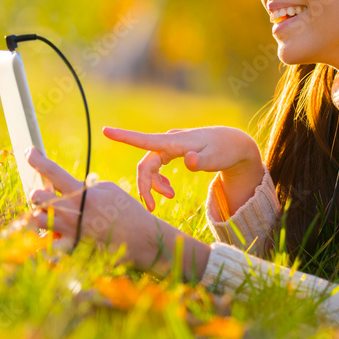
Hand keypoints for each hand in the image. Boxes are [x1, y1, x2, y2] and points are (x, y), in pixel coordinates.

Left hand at [25, 146, 161, 269]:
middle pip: (36, 197)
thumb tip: (67, 188)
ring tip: (52, 214)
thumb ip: (85, 187)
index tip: (29, 151)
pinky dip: (49, 238)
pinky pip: (48, 244)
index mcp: (82, 193)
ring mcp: (70, 232)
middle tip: (46, 194)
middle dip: (37, 193)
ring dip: (41, 214)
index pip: (52, 171)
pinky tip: (57, 234)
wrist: (141, 240)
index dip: (36, 159)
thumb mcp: (109, 189)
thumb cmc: (128, 211)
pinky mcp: (72, 249)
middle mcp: (72, 212)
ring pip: (37, 220)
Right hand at [102, 125, 262, 212]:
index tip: (105, 130)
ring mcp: (170, 145)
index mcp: (174, 142)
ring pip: (150, 167)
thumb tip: (187, 161)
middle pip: (145, 164)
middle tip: (152, 208)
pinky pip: (157, 166)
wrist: (233, 143)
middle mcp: (168, 141)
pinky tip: (169, 190)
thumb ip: (200, 161)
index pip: (144, 139)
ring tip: (170, 197)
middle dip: (145, 186)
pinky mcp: (173, 151)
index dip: (124, 137)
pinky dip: (159, 180)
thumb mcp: (215, 158)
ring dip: (154, 185)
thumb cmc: (224, 150)